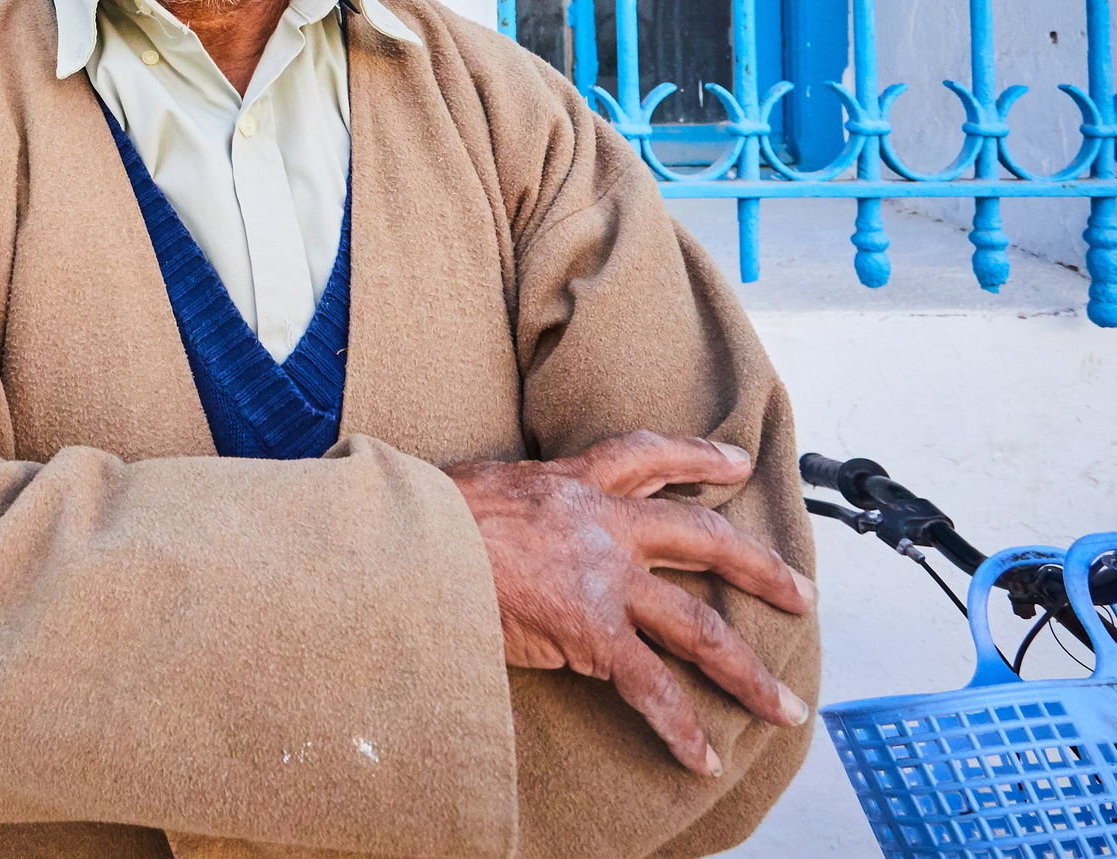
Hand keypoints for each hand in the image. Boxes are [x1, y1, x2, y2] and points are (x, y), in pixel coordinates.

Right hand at [448, 431, 817, 775]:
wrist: (413, 540)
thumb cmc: (428, 514)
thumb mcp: (483, 485)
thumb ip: (516, 498)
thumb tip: (505, 512)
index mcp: (573, 483)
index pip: (646, 456)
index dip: (698, 458)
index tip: (736, 463)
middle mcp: (604, 525)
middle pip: (702, 538)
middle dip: (759, 567)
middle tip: (801, 592)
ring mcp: (605, 580)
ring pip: (699, 626)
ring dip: (747, 671)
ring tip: (782, 705)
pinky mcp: (592, 632)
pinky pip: (650, 686)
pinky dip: (679, 726)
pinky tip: (701, 757)